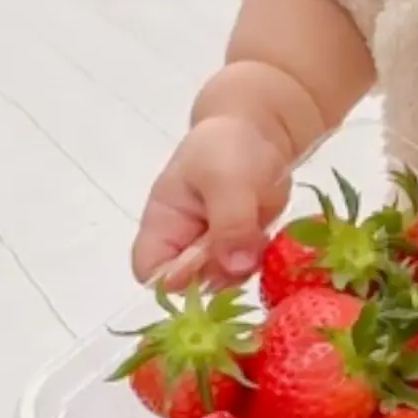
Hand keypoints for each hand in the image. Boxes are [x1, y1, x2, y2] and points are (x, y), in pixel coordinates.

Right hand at [131, 114, 293, 287]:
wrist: (259, 133)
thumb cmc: (227, 148)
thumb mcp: (225, 178)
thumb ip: (229, 222)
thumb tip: (235, 266)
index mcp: (163, 223)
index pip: (150, 271)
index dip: (175, 279)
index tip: (208, 262)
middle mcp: (184, 244)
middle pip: (190, 284)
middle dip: (219, 273)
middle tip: (243, 243)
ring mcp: (214, 249)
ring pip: (223, 281)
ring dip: (244, 267)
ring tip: (257, 232)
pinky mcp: (241, 249)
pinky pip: (248, 271)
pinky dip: (261, 261)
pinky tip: (268, 236)